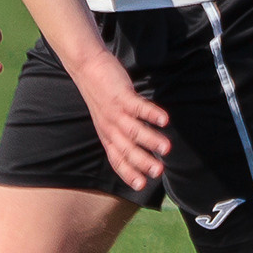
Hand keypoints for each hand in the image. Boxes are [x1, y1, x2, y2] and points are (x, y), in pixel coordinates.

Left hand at [70, 50, 172, 190]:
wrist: (85, 67)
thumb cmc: (101, 94)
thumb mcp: (106, 118)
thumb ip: (121, 132)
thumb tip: (138, 145)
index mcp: (107, 135)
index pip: (117, 159)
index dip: (129, 173)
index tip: (142, 186)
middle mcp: (110, 127)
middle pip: (127, 149)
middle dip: (142, 163)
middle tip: (159, 172)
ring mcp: (115, 112)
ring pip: (133, 131)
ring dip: (150, 141)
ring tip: (167, 149)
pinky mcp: (121, 95)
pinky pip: (137, 107)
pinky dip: (150, 114)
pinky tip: (165, 120)